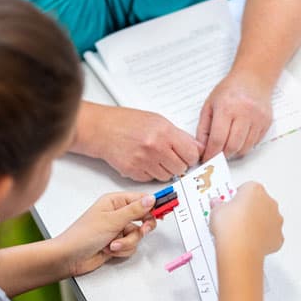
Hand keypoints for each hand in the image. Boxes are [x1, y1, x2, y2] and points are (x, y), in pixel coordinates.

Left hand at [53, 192, 156, 276]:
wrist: (70, 257)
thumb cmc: (83, 235)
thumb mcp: (112, 220)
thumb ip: (135, 210)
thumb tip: (151, 199)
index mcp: (114, 202)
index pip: (141, 199)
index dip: (155, 204)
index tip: (168, 206)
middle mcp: (117, 214)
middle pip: (144, 218)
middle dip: (141, 228)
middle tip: (142, 230)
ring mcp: (117, 229)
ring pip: (138, 235)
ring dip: (127, 242)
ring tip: (112, 244)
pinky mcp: (117, 243)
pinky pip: (131, 245)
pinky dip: (122, 249)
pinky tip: (109, 250)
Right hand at [74, 104, 202, 181]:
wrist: (103, 130)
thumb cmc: (128, 123)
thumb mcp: (158, 121)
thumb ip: (179, 135)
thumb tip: (197, 147)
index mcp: (165, 132)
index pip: (191, 154)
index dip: (190, 156)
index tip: (187, 156)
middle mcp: (155, 147)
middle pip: (180, 168)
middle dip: (177, 165)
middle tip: (170, 157)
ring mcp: (144, 161)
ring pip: (166, 177)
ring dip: (164, 170)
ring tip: (154, 158)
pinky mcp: (134, 172)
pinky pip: (151, 179)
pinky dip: (150, 173)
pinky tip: (143, 161)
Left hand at [197, 72, 273, 160]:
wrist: (253, 79)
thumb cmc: (229, 91)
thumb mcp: (209, 105)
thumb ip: (203, 128)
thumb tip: (202, 148)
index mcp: (226, 108)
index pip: (218, 139)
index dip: (211, 153)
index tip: (206, 159)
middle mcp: (244, 113)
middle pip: (232, 146)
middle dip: (222, 156)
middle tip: (216, 155)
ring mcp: (257, 119)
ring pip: (245, 148)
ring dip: (234, 153)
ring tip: (227, 147)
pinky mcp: (266, 123)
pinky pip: (254, 143)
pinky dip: (245, 146)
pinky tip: (238, 139)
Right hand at [210, 182, 282, 259]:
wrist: (239, 248)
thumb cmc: (230, 227)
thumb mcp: (216, 210)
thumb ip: (219, 204)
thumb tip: (218, 205)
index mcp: (255, 190)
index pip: (246, 188)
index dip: (236, 197)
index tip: (229, 204)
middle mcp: (269, 202)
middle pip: (259, 202)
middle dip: (249, 209)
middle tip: (234, 218)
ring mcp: (276, 219)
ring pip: (267, 218)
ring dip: (257, 222)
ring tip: (241, 231)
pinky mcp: (278, 236)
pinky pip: (270, 234)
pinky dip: (262, 238)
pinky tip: (250, 241)